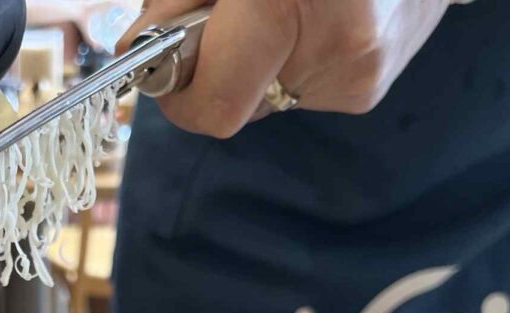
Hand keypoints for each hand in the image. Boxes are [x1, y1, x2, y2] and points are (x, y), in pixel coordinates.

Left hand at [117, 0, 448, 137]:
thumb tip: (140, 45)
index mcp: (286, 7)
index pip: (211, 107)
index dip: (177, 92)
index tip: (161, 61)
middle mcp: (332, 52)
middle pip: (232, 103)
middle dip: (213, 65)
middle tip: (223, 15)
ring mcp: (358, 77)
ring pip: (264, 96)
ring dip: (251, 59)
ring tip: (280, 6)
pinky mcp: (369, 87)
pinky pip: (298, 88)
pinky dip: (286, 58)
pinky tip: (311, 14)